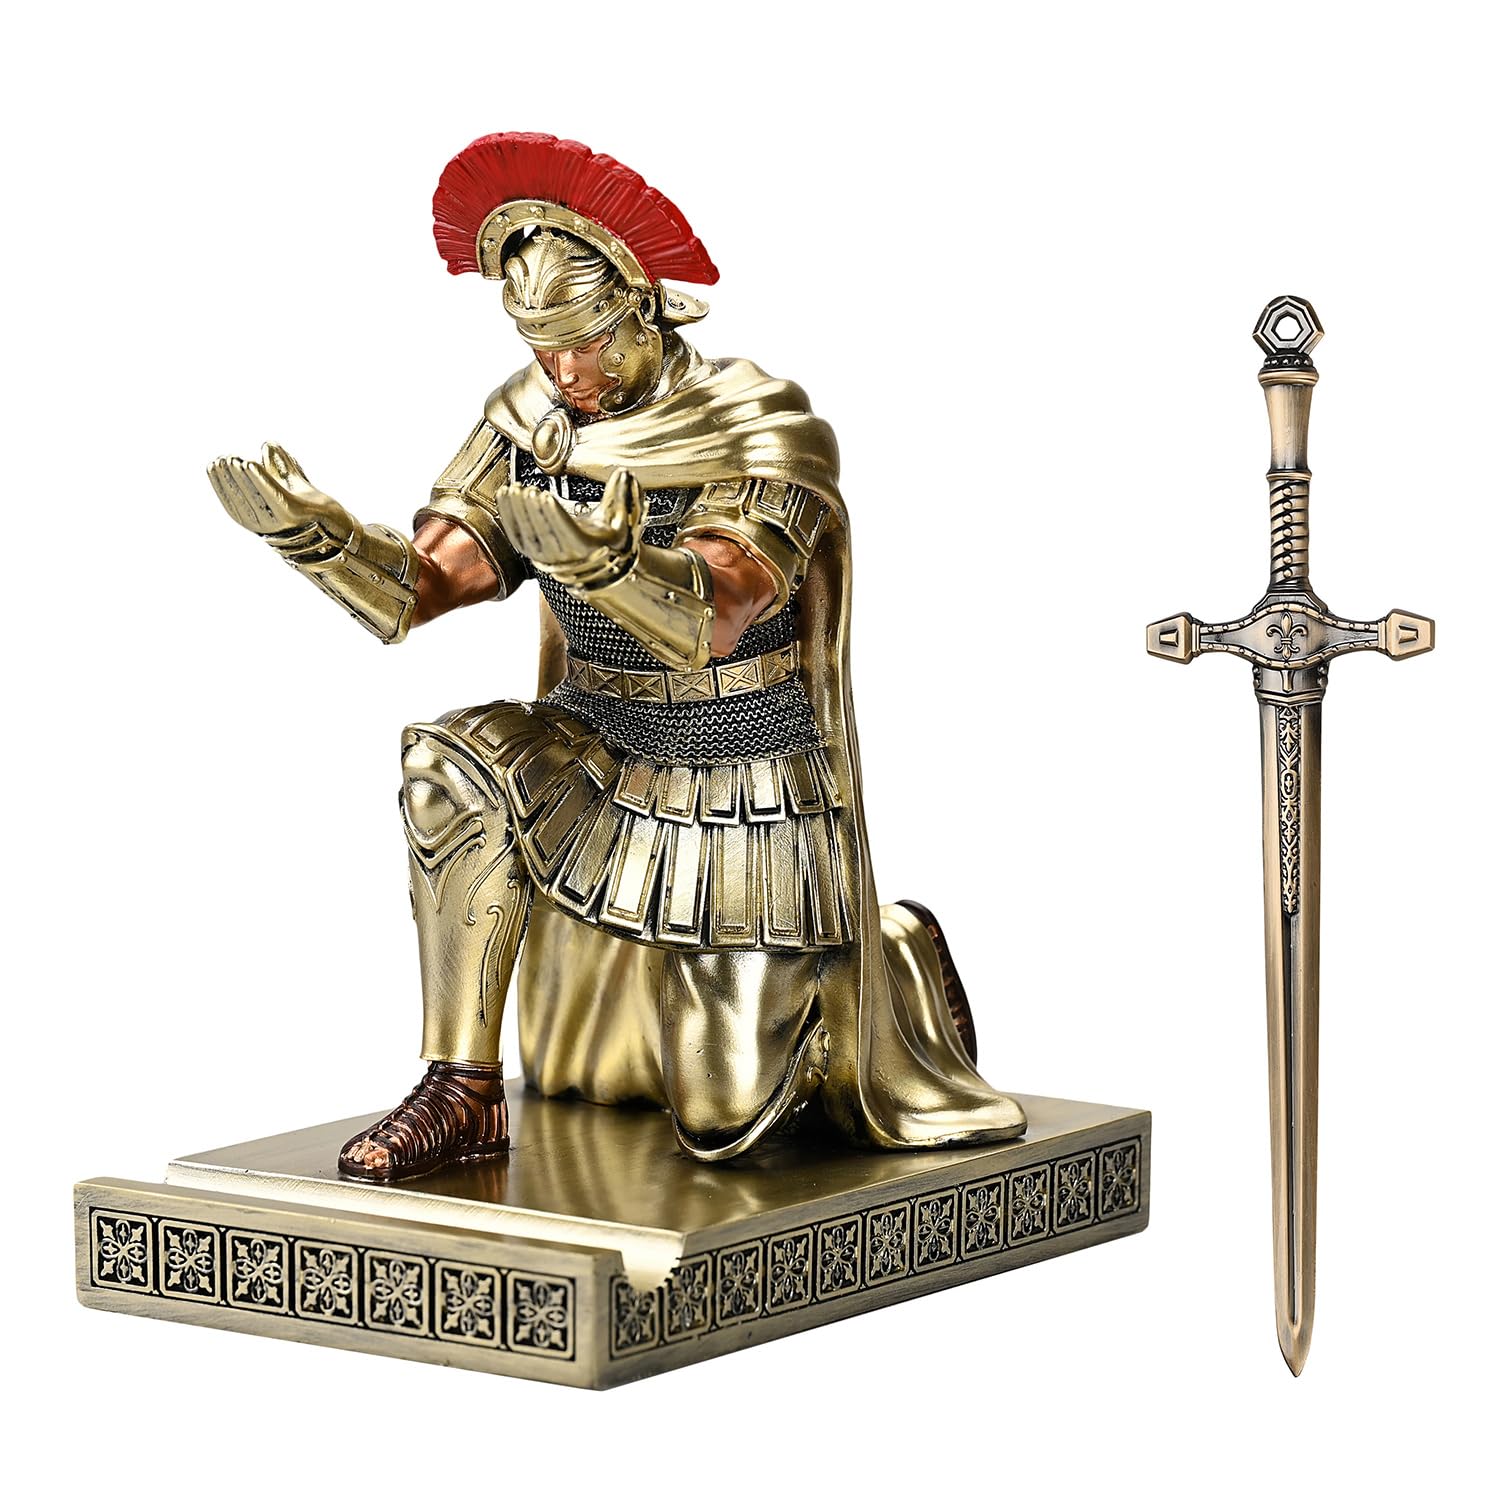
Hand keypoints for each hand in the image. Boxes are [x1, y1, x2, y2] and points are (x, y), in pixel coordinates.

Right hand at [207, 443, 357, 546]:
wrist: (338, 523)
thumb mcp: (291, 481)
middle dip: (231, 477)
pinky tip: (251, 464)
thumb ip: (279, 465)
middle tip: (224, 458)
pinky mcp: (295, 514)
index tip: (214, 464)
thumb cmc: (311, 504)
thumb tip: (267, 445)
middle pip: (243, 498)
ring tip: (235, 460)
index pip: (234, 501)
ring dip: (243, 476)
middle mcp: (266, 524)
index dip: (221, 483)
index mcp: (259, 518)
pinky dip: (261, 479)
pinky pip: (274, 494)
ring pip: (256, 495)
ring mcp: (281, 521)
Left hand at [493, 469, 642, 589]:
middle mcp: (561, 555)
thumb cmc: (608, 537)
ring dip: (517, 510)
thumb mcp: (621, 518)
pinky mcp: (529, 550)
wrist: (595, 560)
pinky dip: (508, 513)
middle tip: (526, 489)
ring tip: (514, 489)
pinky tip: (504, 495)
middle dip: (532, 509)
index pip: (566, 531)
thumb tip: (624, 473)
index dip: (554, 514)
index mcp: (584, 546)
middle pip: (542, 531)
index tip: (546, 495)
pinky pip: (514, 533)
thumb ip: (624, 496)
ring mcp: (542, 555)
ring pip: (526, 533)